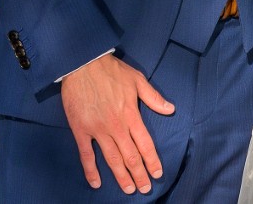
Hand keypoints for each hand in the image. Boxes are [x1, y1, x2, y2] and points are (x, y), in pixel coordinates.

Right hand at [61, 53, 174, 193]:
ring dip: (121, 176)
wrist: (83, 64)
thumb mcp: (138, 80)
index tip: (157, 174)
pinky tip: (96, 183)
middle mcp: (116, 126)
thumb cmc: (112, 70)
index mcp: (131, 115)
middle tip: (145, 189)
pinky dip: (91, 170)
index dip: (152, 161)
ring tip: (129, 190)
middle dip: (139, 174)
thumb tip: (171, 109)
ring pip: (112, 159)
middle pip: (130, 156)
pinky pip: (86, 154)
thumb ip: (154, 97)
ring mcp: (97, 130)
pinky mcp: (81, 130)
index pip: (145, 144)